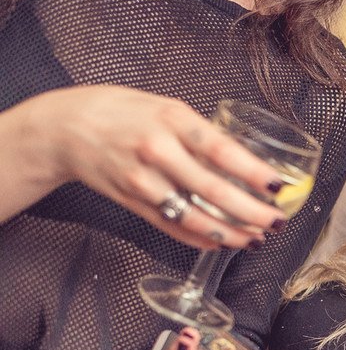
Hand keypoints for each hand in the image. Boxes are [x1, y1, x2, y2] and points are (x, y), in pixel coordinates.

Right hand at [27, 86, 286, 248]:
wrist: (64, 128)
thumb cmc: (122, 112)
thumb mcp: (165, 107)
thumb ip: (200, 133)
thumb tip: (244, 161)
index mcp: (172, 120)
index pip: (222, 150)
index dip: (253, 172)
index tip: (278, 186)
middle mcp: (158, 151)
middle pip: (213, 191)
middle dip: (251, 212)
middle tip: (277, 223)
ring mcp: (143, 181)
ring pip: (194, 217)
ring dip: (230, 233)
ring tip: (256, 239)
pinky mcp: (133, 203)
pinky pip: (172, 228)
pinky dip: (200, 239)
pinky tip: (222, 242)